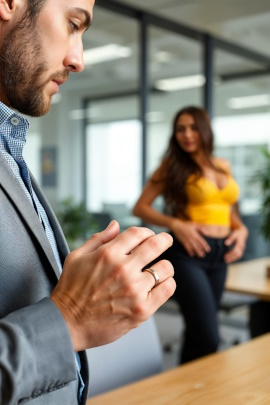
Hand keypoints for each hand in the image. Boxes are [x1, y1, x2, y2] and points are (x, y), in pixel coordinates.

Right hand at [50, 221, 174, 351]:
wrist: (67, 324)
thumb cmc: (70, 290)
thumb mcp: (76, 257)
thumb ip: (98, 239)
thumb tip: (116, 224)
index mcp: (107, 254)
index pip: (138, 233)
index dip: (147, 231)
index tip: (149, 235)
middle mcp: (123, 269)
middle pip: (156, 245)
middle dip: (165, 240)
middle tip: (166, 241)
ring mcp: (134, 290)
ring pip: (165, 267)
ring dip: (164, 266)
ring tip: (159, 269)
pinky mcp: (142, 309)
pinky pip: (168, 289)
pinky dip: (168, 283)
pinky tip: (160, 284)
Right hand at [171, 219, 209, 256]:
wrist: (177, 226)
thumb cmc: (186, 225)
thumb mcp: (195, 225)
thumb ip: (201, 229)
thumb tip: (207, 233)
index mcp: (195, 234)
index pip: (202, 241)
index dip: (205, 246)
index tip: (208, 250)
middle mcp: (192, 238)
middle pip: (197, 246)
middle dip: (201, 251)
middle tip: (204, 255)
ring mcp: (187, 241)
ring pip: (193, 248)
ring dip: (196, 252)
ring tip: (200, 256)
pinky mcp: (183, 242)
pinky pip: (187, 248)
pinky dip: (189, 252)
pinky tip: (192, 255)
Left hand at [224, 226, 247, 262]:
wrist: (243, 232)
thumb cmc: (237, 233)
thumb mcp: (234, 234)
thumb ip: (230, 238)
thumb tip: (226, 244)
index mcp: (240, 243)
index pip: (235, 251)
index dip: (230, 254)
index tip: (225, 256)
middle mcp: (242, 247)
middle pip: (237, 254)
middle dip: (231, 258)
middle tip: (225, 260)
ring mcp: (242, 249)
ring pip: (239, 256)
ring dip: (233, 259)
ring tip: (226, 261)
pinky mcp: (241, 250)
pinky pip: (239, 255)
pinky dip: (234, 258)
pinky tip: (230, 259)